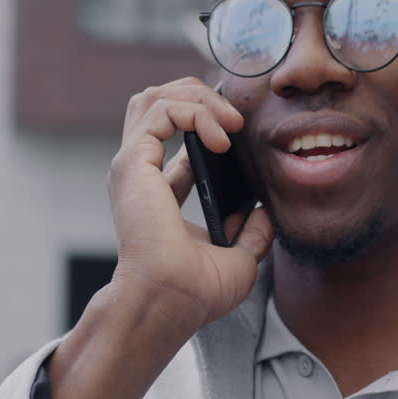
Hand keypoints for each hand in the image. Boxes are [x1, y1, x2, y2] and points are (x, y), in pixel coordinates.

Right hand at [107, 76, 272, 325]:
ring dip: (197, 98)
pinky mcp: (133, 162)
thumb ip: (250, 234)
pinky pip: (161, 110)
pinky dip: (195, 111)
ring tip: (229, 121)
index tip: (238, 132)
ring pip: (154, 97)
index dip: (207, 122)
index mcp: (156, 194)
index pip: (173, 137)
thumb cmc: (193, 293)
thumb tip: (264, 215)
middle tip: (235, 119)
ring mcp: (132, 166)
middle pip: (157, 104)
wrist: (171, 301)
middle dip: (199, 97)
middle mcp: (139, 175)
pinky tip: (220, 136)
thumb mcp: (237, 260)